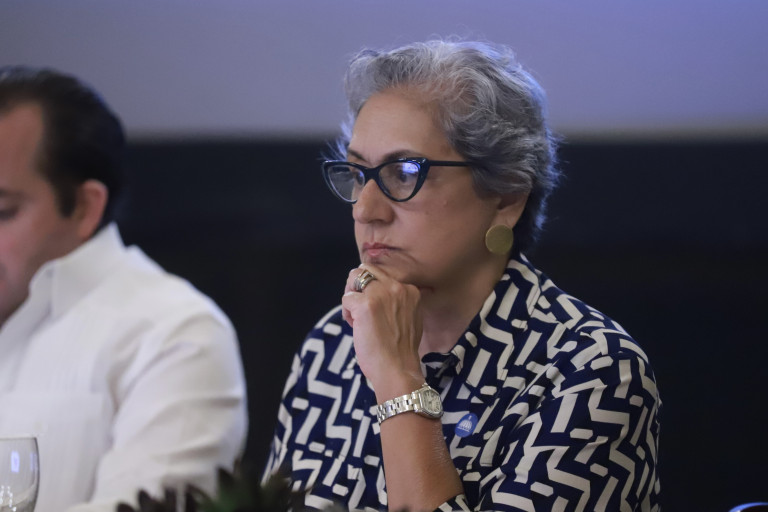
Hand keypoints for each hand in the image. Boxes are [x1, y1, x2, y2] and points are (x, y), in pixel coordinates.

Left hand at [341, 265, 424, 396]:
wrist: (397, 369)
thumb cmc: (400, 350)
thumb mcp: (410, 318)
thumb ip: (398, 302)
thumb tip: (378, 295)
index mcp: (409, 290)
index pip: (382, 276)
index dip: (373, 292)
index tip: (376, 312)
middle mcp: (397, 287)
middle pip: (366, 270)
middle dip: (357, 286)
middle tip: (357, 307)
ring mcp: (380, 294)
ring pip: (354, 278)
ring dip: (351, 297)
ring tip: (356, 318)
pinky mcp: (365, 305)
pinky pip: (346, 298)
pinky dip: (346, 313)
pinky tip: (354, 327)